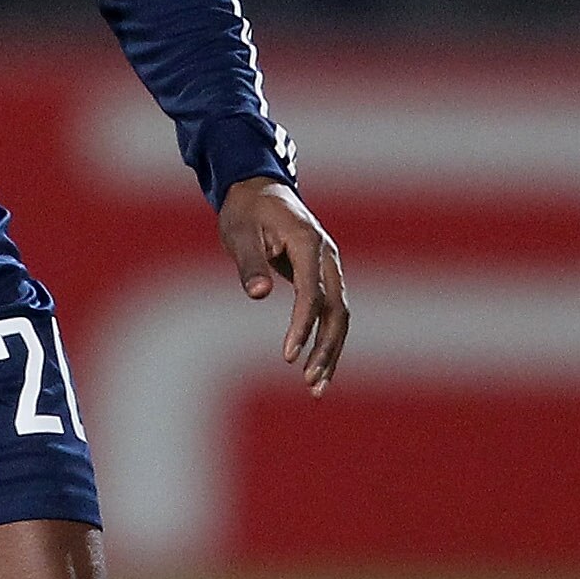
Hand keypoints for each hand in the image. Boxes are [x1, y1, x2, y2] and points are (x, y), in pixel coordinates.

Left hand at [218, 177, 347, 395]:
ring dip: (331, 351)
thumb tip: (258, 293)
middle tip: (309, 382)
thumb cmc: (245, 212)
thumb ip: (250, 264)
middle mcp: (327, 257)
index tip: (287, 355)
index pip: (312, 294)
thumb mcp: (239, 233)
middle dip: (325, 348)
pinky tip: (316, 367)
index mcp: (308, 243)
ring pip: (339, 315)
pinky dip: (326, 339)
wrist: (258, 190)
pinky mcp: (324, 276)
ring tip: (315, 388)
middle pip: (337, 310)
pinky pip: (331, 312)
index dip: (302, 326)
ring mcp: (330, 267)